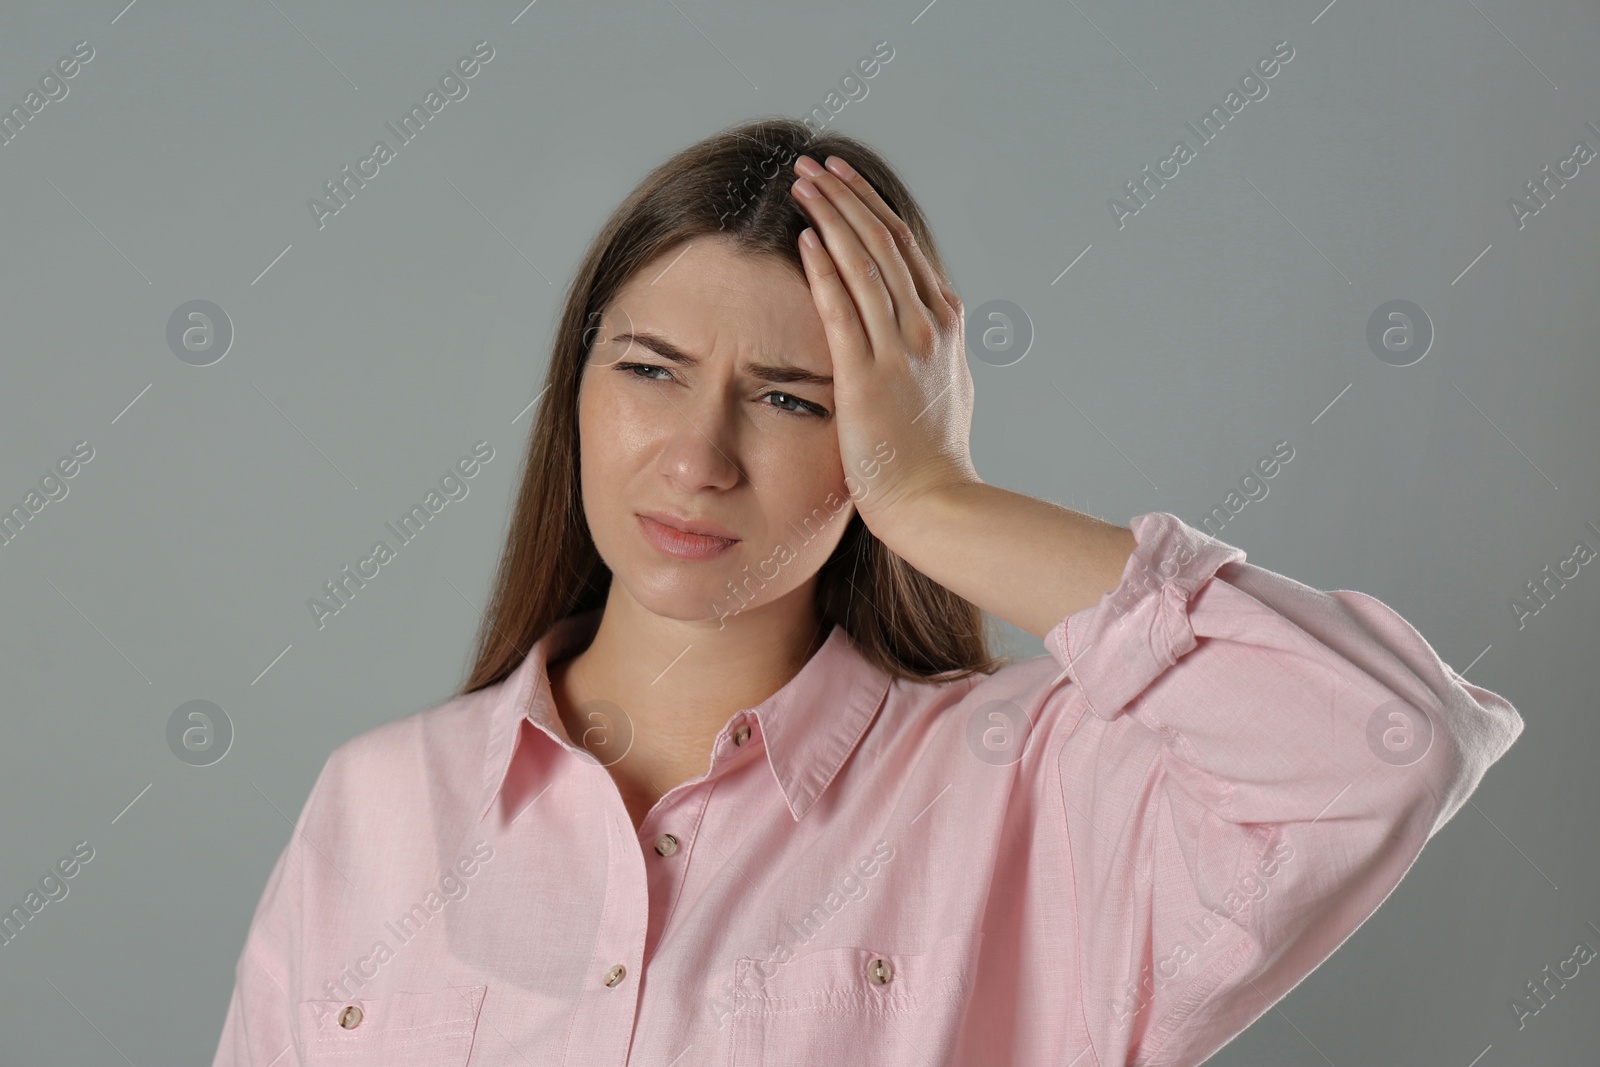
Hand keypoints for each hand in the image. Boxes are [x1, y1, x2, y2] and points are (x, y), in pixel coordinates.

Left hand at [788, 154, 980, 538]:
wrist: (935, 501)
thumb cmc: (932, 456)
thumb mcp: (944, 387)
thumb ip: (932, 349)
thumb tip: (925, 322)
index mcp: (944, 324)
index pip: (904, 247)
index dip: (869, 207)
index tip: (840, 181)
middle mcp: (928, 326)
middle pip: (883, 241)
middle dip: (845, 197)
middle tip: (811, 166)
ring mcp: (902, 350)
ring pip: (865, 263)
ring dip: (830, 217)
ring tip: (800, 185)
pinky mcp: (870, 378)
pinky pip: (844, 311)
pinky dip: (824, 270)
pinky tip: (804, 239)